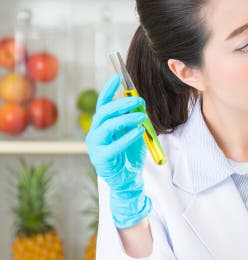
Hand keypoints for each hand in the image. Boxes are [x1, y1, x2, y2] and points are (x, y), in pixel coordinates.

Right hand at [86, 74, 151, 228]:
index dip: (109, 90)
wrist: (127, 180)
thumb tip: (139, 103)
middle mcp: (95, 133)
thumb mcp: (135, 134)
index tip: (117, 78)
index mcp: (102, 125)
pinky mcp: (101, 158)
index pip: (103, 104)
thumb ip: (135, 120)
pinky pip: (114, 145)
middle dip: (121, 104)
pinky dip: (127, 137)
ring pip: (107, 126)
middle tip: (138, 100)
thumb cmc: (130, 156)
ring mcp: (95, 146)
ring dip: (125, 118)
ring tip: (141, 116)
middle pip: (104, 113)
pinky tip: (138, 131)